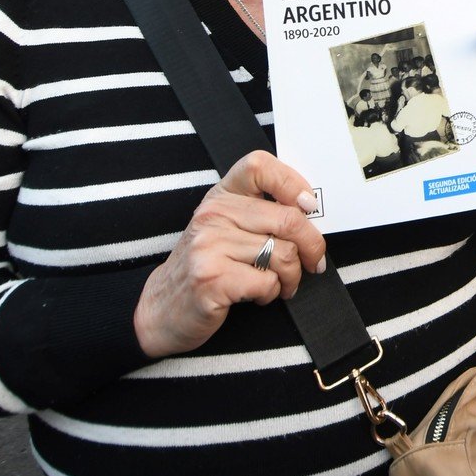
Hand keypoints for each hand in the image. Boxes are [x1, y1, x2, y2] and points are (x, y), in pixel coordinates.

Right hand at [133, 150, 325, 358]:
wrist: (161, 309)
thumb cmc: (208, 266)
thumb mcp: (228, 228)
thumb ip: (261, 213)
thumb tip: (311, 211)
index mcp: (220, 196)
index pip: (259, 165)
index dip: (292, 182)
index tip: (308, 206)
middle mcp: (213, 215)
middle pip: (288, 219)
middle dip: (312, 246)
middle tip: (314, 262)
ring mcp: (210, 246)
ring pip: (283, 254)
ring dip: (291, 276)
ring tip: (281, 284)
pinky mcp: (212, 279)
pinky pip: (268, 282)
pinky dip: (273, 294)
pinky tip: (258, 296)